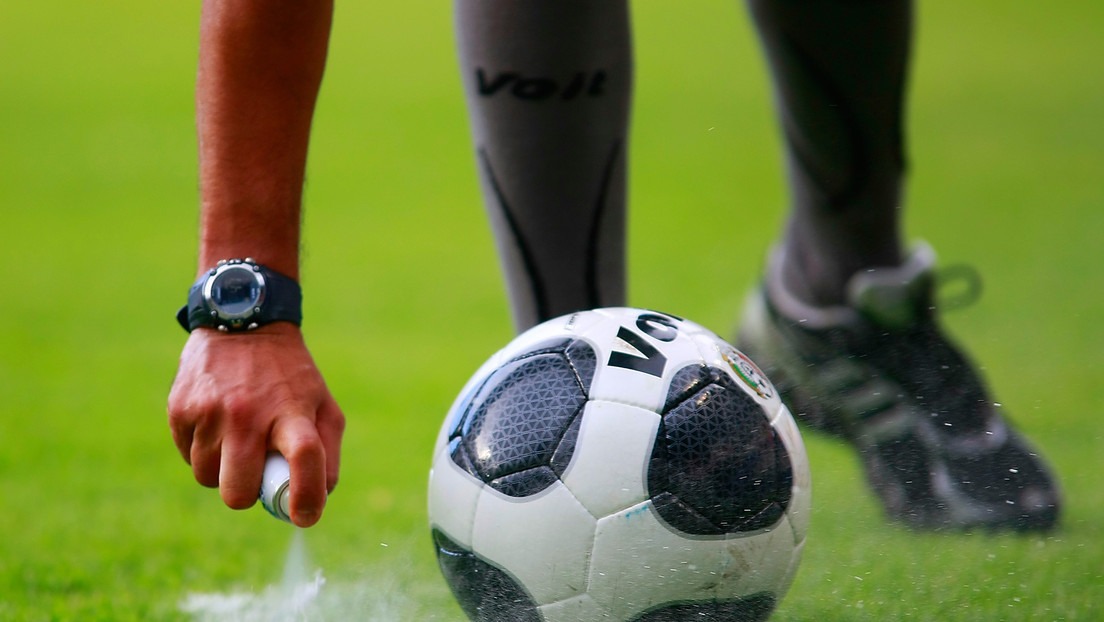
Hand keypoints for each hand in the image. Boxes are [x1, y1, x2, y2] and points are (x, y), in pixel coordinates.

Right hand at [167, 322, 344, 526]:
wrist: (242, 323)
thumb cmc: (290, 376)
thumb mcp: (323, 403)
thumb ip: (327, 452)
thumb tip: (318, 499)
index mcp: (293, 411)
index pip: (305, 459)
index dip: (306, 497)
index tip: (305, 517)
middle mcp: (249, 412)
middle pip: (238, 490)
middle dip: (246, 495)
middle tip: (254, 477)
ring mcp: (211, 411)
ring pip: (208, 478)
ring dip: (222, 470)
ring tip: (236, 439)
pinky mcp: (181, 408)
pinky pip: (187, 456)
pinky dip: (202, 450)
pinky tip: (216, 422)